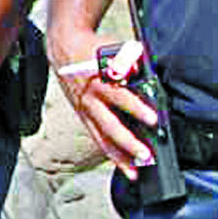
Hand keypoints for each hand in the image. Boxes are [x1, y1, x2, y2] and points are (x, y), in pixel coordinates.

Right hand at [55, 40, 163, 177]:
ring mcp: (85, 108)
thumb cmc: (92, 48)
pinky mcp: (83, 115)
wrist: (63, 46)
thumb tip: (145, 74)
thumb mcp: (113, 49)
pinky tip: (121, 163)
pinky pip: (96, 136)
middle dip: (128, 142)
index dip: (137, 108)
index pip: (120, 96)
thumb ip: (130, 63)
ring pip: (101, 137)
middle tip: (145, 155)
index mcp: (98, 80)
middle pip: (110, 124)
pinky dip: (109, 151)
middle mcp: (90, 98)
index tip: (153, 120)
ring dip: (118, 156)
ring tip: (134, 172)